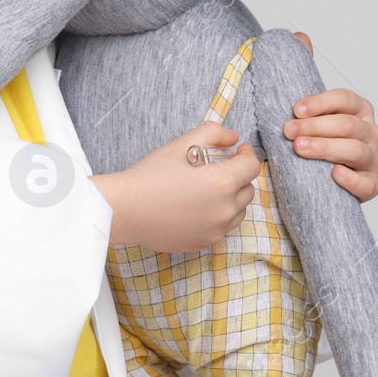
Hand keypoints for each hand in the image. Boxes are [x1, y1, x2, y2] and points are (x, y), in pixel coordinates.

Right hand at [90, 122, 261, 251]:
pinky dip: (218, 216)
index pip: (252, 167)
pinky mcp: (204, 243)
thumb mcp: (182, 144)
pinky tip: (198, 206)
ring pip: (238, 211)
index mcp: (223, 183)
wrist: (125, 209)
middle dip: (239, 176)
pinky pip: (222, 227)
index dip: (247, 154)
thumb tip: (233, 138)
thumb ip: (213, 133)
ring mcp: (216, 231)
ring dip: (232, 198)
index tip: (238, 150)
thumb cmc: (151, 174)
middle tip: (221, 167)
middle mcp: (225, 210)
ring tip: (210, 188)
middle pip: (248, 190)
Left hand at [286, 32, 377, 202]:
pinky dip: (352, 179)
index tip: (295, 109)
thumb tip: (300, 36)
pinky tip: (334, 174)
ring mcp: (372, 160)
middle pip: (348, 125)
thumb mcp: (310, 107)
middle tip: (288, 131)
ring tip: (300, 149)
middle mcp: (370, 132)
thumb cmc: (317, 138)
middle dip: (316, 127)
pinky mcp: (370, 185)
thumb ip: (305, 71)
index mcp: (359, 110)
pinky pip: (367, 184)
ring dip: (326, 149)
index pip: (345, 100)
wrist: (319, 178)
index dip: (321, 103)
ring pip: (356, 151)